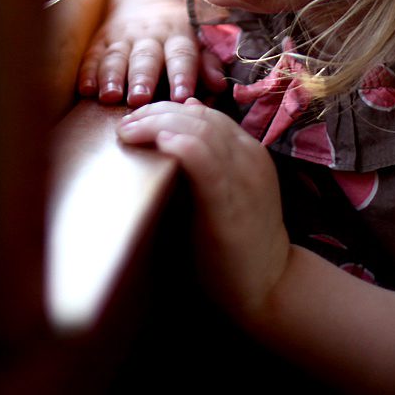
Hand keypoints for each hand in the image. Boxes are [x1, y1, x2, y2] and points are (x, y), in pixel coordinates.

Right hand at [78, 0, 225, 105]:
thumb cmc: (176, 33)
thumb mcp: (196, 41)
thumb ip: (207, 63)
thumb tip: (220, 85)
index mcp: (177, 35)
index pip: (182, 54)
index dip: (182, 74)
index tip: (182, 96)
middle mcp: (149, 35)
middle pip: (145, 57)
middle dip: (142, 77)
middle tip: (140, 98)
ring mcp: (122, 37)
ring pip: (116, 56)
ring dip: (112, 76)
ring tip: (110, 96)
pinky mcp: (100, 40)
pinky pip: (92, 56)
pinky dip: (88, 72)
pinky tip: (86, 90)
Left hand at [117, 99, 291, 322]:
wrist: (270, 285)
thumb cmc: (239, 242)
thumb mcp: (226, 192)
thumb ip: (207, 161)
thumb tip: (179, 122)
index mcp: (248, 151)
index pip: (205, 113)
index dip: (167, 109)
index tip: (136, 119)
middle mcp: (249, 156)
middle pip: (198, 116)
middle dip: (156, 113)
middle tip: (124, 123)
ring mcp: (242, 177)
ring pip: (200, 130)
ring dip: (158, 124)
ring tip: (128, 131)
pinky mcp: (230, 203)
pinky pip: (206, 162)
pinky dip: (182, 145)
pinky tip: (161, 142)